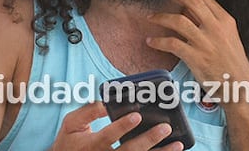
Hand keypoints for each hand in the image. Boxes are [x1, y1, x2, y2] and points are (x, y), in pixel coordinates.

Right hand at [50, 102, 182, 150]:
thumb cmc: (71, 140)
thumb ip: (87, 112)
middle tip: (165, 128)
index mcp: (90, 145)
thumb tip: (106, 101)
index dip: (121, 127)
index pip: (106, 137)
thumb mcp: (71, 124)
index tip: (137, 115)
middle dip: (148, 140)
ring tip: (177, 144)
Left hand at [146, 0, 248, 91]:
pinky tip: (150, 42)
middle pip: (191, 1)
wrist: (240, 87)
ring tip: (150, 17)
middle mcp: (216, 28)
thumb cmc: (232, 63)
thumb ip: (212, 23)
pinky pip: (172, 44)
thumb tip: (190, 12)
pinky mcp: (196, 58)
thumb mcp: (229, 37)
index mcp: (226, 20)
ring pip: (178, 21)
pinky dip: (158, 41)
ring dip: (161, 17)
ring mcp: (206, 42)